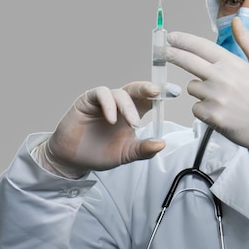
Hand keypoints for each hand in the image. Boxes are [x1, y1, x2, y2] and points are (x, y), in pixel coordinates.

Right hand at [37, 82, 170, 178]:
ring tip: (132, 123)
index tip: (174, 92)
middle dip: (148, 88)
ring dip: (128, 106)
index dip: (161, 95)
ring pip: (121, 93)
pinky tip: (112, 118)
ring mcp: (104, 101)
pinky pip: (101, 94)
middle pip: (137, 89)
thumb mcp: (126, 154)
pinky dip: (109, 104)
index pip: (149, 100)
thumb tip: (161, 144)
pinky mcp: (88, 101)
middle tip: (157, 92)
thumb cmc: (100, 153)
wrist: (73, 160)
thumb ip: (143, 149)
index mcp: (132, 114)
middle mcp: (120, 105)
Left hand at [167, 17, 248, 160]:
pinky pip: (196, 108)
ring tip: (222, 97)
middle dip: (172, 54)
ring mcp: (215, 98)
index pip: (201, 47)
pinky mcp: (212, 116)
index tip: (171, 37)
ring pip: (192, 88)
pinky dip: (204, 109)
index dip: (183, 40)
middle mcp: (221, 78)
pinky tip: (222, 111)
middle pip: (187, 62)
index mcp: (232, 63)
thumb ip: (248, 41)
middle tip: (164, 52)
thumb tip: (237, 21)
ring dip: (200, 90)